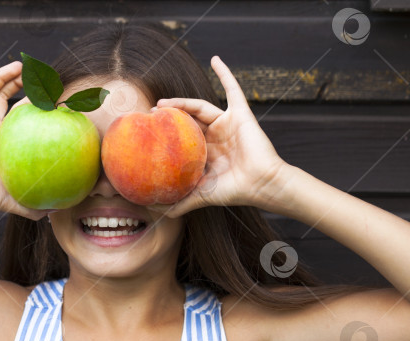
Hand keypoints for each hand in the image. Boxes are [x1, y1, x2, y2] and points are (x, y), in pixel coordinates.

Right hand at [0, 52, 48, 220]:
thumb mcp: (8, 200)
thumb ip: (28, 205)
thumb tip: (52, 215)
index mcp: (2, 141)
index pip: (21, 116)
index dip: (35, 106)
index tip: (54, 98)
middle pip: (7, 97)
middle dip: (21, 84)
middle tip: (37, 74)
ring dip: (2, 75)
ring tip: (18, 65)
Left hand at [147, 55, 286, 217]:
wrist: (261, 184)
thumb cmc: (235, 190)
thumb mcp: (203, 196)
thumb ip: (182, 202)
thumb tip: (159, 213)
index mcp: (206, 152)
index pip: (182, 138)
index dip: (167, 133)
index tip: (147, 132)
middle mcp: (215, 136)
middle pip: (188, 120)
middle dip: (169, 116)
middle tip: (149, 115)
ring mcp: (227, 124)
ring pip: (200, 106)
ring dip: (182, 102)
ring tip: (162, 104)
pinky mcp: (241, 114)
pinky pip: (233, 89)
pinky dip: (225, 73)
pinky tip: (215, 59)